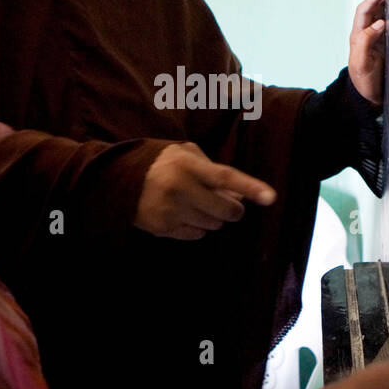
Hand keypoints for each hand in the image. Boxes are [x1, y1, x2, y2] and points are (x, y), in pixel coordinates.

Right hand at [133, 142, 275, 239]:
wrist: (118, 179)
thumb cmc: (160, 163)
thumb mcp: (184, 153)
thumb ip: (212, 169)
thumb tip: (239, 193)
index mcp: (186, 165)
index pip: (225, 177)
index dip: (250, 187)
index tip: (270, 197)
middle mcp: (179, 188)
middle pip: (226, 209)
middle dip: (234, 209)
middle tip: (228, 203)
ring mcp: (171, 211)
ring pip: (214, 224)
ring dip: (215, 218)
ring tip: (199, 204)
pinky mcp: (164, 228)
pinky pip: (197, 235)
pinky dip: (199, 227)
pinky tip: (186, 215)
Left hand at [348, 0, 387, 104]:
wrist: (373, 98)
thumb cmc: (364, 81)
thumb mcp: (361, 63)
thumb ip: (366, 41)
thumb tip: (380, 23)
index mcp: (359, 36)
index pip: (364, 12)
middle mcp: (370, 34)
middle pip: (377, 10)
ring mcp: (382, 39)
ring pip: (388, 17)